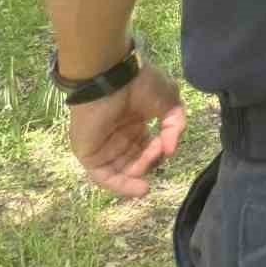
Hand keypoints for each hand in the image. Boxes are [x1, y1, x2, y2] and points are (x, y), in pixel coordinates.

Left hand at [67, 63, 185, 197]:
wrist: (111, 78)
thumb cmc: (139, 84)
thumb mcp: (170, 102)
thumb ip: (175, 126)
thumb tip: (171, 150)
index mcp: (134, 123)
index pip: (148, 147)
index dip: (160, 151)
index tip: (169, 144)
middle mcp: (118, 137)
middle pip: (137, 161)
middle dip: (150, 161)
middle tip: (158, 152)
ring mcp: (103, 146)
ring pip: (123, 170)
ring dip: (138, 174)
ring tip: (147, 168)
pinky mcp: (90, 154)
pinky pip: (105, 176)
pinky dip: (122, 186)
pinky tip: (140, 188)